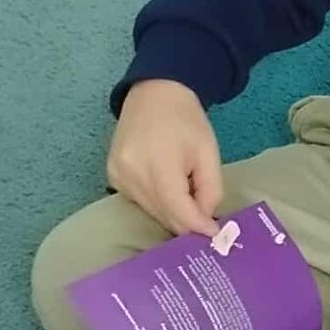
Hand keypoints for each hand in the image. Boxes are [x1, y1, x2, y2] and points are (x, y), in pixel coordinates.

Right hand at [109, 79, 223, 236]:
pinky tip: (171, 192)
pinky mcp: (112, 177)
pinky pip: (140, 202)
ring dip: (174, 214)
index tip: (217, 236)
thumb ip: (210, 190)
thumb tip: (206, 222)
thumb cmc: (186, 121)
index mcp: (158, 166)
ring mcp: (118, 177)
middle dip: (188, 224)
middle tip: (210, 226)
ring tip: (191, 202)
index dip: (199, 228)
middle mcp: (131, 175)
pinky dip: (158, 204)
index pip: (179, 212)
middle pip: (164, 216)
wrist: (154, 94)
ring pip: (152, 212)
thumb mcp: (208, 154)